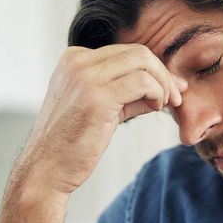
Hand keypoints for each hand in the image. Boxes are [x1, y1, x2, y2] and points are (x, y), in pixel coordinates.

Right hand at [16, 44, 186, 196]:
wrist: (46, 170)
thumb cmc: (70, 144)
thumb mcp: (99, 108)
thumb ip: (126, 93)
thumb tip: (163, 86)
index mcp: (73, 59)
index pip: (124, 52)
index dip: (152, 68)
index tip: (169, 88)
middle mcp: (76, 62)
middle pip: (137, 52)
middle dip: (163, 73)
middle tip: (176, 95)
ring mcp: (85, 77)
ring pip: (142, 62)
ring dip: (163, 83)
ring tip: (165, 105)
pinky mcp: (97, 97)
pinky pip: (142, 82)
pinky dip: (157, 93)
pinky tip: (155, 108)